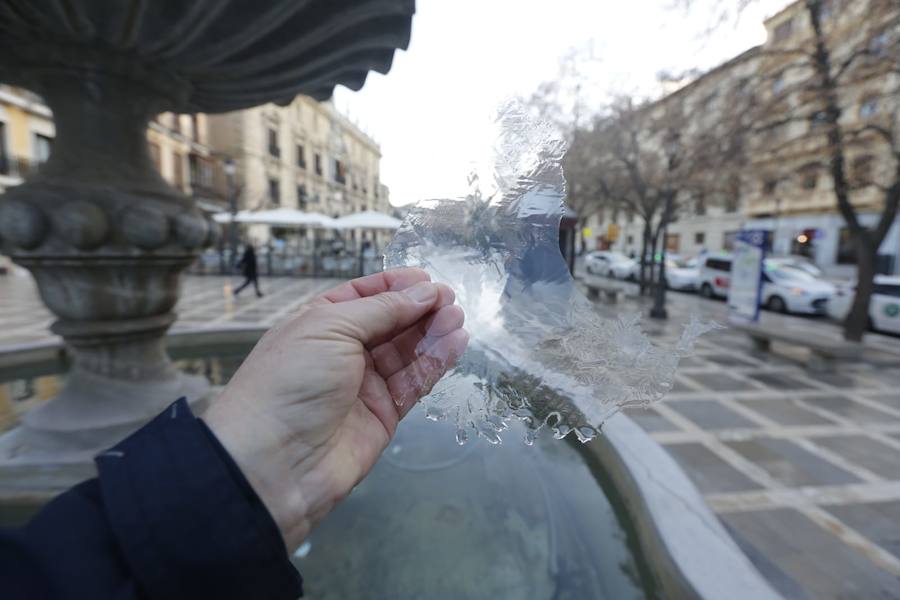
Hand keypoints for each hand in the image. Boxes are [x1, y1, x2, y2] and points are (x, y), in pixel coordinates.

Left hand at [204, 268, 467, 549]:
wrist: (273, 462)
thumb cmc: (291, 380)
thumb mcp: (330, 328)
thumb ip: (381, 309)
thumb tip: (424, 292)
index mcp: (320, 323)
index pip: (363, 296)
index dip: (395, 286)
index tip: (427, 280)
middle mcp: (343, 351)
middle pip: (390, 323)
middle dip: (419, 309)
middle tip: (451, 298)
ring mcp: (364, 384)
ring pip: (406, 352)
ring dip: (433, 333)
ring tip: (458, 317)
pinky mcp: (385, 414)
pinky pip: (415, 382)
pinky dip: (436, 362)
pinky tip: (456, 343)